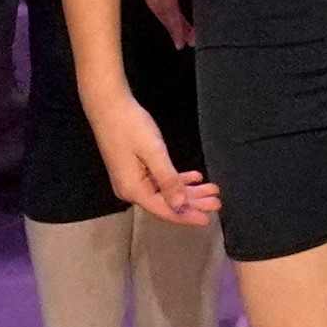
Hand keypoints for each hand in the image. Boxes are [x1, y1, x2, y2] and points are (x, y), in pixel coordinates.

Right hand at [88, 89, 212, 228]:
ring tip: (212, 189)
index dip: (186, 216)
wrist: (109, 107)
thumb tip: (180, 205)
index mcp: (133, 190)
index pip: (164, 210)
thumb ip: (168, 180)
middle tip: (217, 201)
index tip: (207, 220)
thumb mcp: (154, 153)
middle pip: (166, 202)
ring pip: (165, 191)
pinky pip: (159, 180)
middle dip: (193, 202)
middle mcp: (131, 190)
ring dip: (188, 190)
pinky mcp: (135, 170)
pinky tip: (195, 177)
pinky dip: (177, 179)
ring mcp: (132, 180)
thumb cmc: (131, 128)